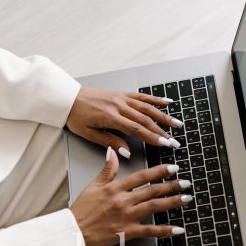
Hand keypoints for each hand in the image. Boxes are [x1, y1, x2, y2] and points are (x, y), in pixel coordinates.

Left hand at [66, 86, 183, 157]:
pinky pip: (142, 96)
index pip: (136, 129)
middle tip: (175, 141)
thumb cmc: (77, 117)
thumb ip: (110, 142)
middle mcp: (119, 105)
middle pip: (146, 119)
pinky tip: (168, 102)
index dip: (153, 138)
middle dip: (162, 131)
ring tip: (177, 124)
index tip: (165, 145)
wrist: (69, 98)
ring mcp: (122, 98)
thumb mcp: (89, 134)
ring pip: (148, 107)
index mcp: (111, 117)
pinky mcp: (123, 94)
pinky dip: (156, 99)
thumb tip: (126, 152)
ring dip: (164, 116)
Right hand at [69, 148, 192, 245]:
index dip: (160, 171)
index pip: (142, 176)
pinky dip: (165, 230)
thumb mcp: (93, 186)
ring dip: (173, 202)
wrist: (73, 231)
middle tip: (186, 182)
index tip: (173, 168)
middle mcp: (124, 200)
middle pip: (153, 190)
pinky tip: (177, 229)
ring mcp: (126, 216)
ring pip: (155, 206)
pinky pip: (150, 231)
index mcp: (116, 188)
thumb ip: (106, 169)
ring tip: (187, 198)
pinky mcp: (127, 232)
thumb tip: (113, 151)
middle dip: (172, 185)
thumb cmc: (81, 211)